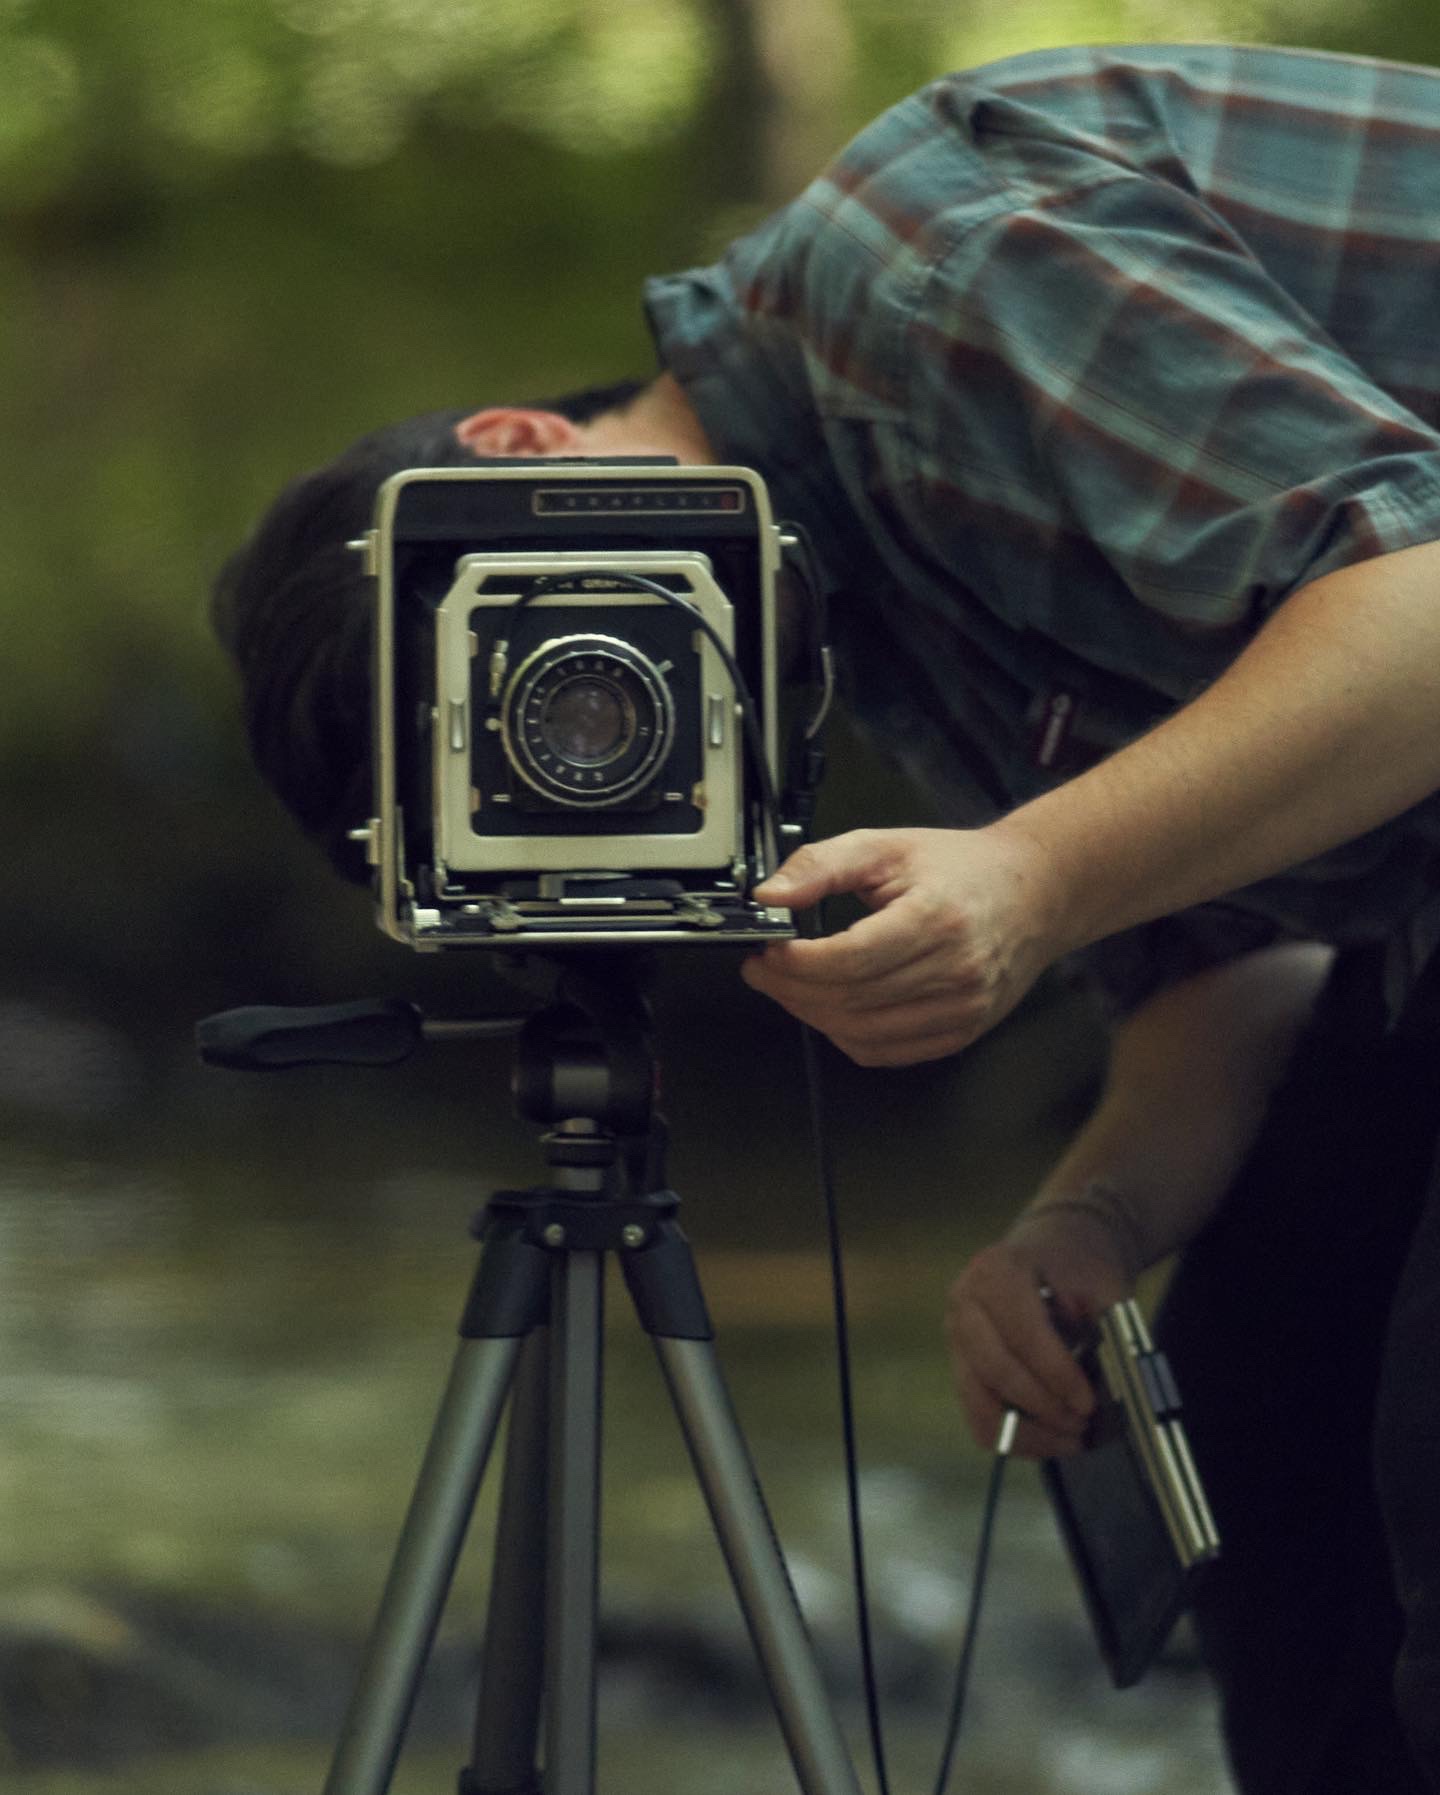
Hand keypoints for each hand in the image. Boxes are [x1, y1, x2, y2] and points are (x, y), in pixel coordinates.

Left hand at [742, 824, 1062, 1065]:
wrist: (1032, 893)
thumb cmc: (962, 869)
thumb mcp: (886, 847)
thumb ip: (822, 865)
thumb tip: (770, 896)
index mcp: (935, 919)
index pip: (847, 960)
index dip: (795, 963)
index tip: (768, 950)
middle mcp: (954, 971)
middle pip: (848, 1000)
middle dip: (791, 989)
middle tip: (766, 969)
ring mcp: (961, 1009)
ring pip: (860, 1034)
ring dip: (812, 1014)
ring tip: (793, 986)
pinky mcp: (960, 1032)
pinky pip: (884, 1052)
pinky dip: (846, 1035)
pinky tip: (832, 1008)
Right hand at [945, 1208, 1133, 1458]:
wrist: (1053, 1247)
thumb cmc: (1078, 1264)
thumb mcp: (1104, 1283)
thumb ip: (1110, 1330)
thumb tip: (1120, 1388)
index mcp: (996, 1271)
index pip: (1022, 1333)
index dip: (1056, 1373)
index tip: (1088, 1402)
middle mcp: (964, 1302)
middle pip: (996, 1370)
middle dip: (1044, 1406)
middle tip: (1083, 1423)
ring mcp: (955, 1336)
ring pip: (981, 1404)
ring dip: (1029, 1432)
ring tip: (1071, 1437)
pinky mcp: (960, 1364)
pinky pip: (979, 1416)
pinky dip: (1016, 1437)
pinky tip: (1051, 1437)